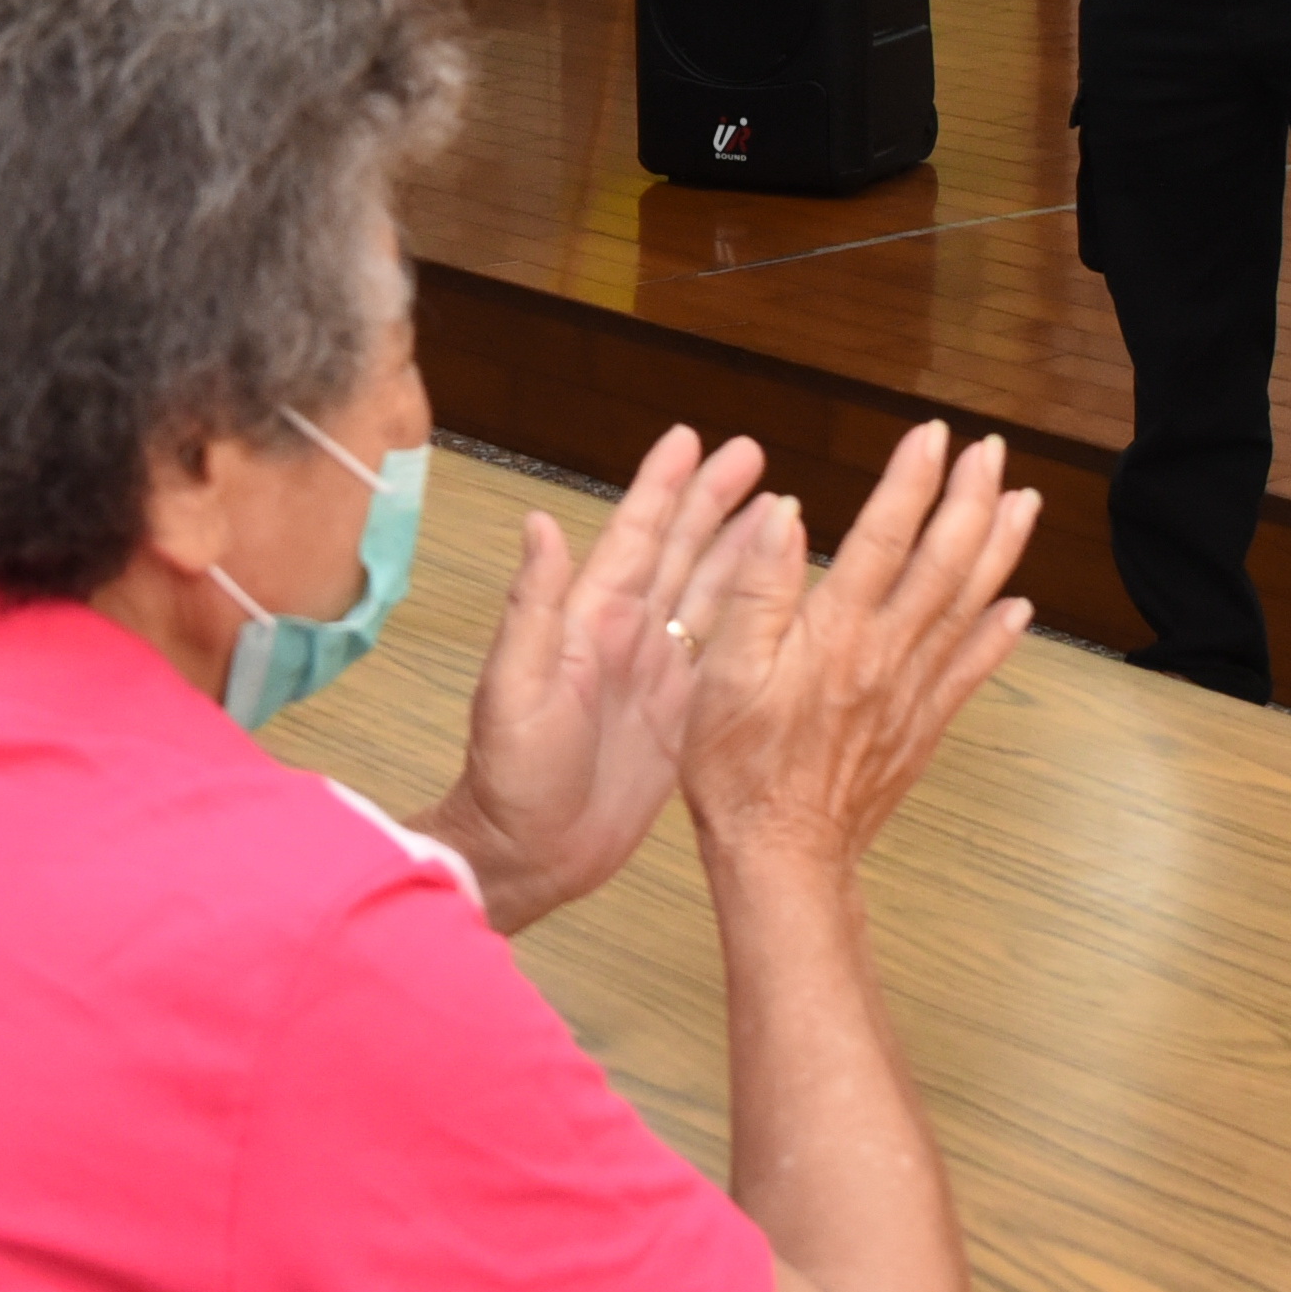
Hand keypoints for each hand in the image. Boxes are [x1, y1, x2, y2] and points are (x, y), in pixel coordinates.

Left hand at [420, 425, 775, 933]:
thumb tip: (538, 524)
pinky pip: (725, 654)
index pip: (633, 536)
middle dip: (714, 500)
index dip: (661, 485)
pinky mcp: (682, 716)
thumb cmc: (510, 775)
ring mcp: (656, 673)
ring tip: (780, 509)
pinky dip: (752, 618)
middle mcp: (626, 635)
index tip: (690, 438)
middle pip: (678, 550)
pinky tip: (779, 595)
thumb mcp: (514, 687)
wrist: (529, 853)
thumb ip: (532, 606)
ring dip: (740, 549)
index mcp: (588, 620)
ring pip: (708, 594)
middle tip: (752, 454)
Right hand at [675, 421, 1036, 882]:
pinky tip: (1021, 606)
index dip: (911, 482)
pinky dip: (1001, 634)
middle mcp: (887, 654)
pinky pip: (973, 670)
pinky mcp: (923, 727)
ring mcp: (913, 691)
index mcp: (836, 632)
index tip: (933, 436)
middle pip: (944, 561)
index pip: (884, 537)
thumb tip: (784, 512)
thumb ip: (757, 588)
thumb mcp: (722, 671)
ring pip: (970, 605)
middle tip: (992, 451)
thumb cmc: (738, 768)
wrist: (782, 855)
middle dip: (971, 499)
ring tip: (1023, 502)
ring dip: (1000, 549)